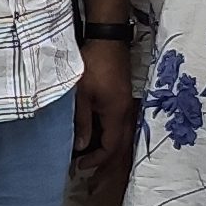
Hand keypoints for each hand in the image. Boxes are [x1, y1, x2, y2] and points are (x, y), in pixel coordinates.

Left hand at [73, 34, 134, 176]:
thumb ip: (82, 122)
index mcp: (117, 114)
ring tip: (87, 154)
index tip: (79, 165)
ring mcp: (125, 104)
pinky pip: (118, 124)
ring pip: (120, 135)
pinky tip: (94, 134)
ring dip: (106, 147)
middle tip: (85, 167)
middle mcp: (125, 112)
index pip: (111, 147)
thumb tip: (81, 147)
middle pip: (119, 145)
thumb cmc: (92, 65)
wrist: (107, 39)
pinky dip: (107, 134)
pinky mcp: (122, 97)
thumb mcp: (81, 96)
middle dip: (103, 159)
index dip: (96, 159)